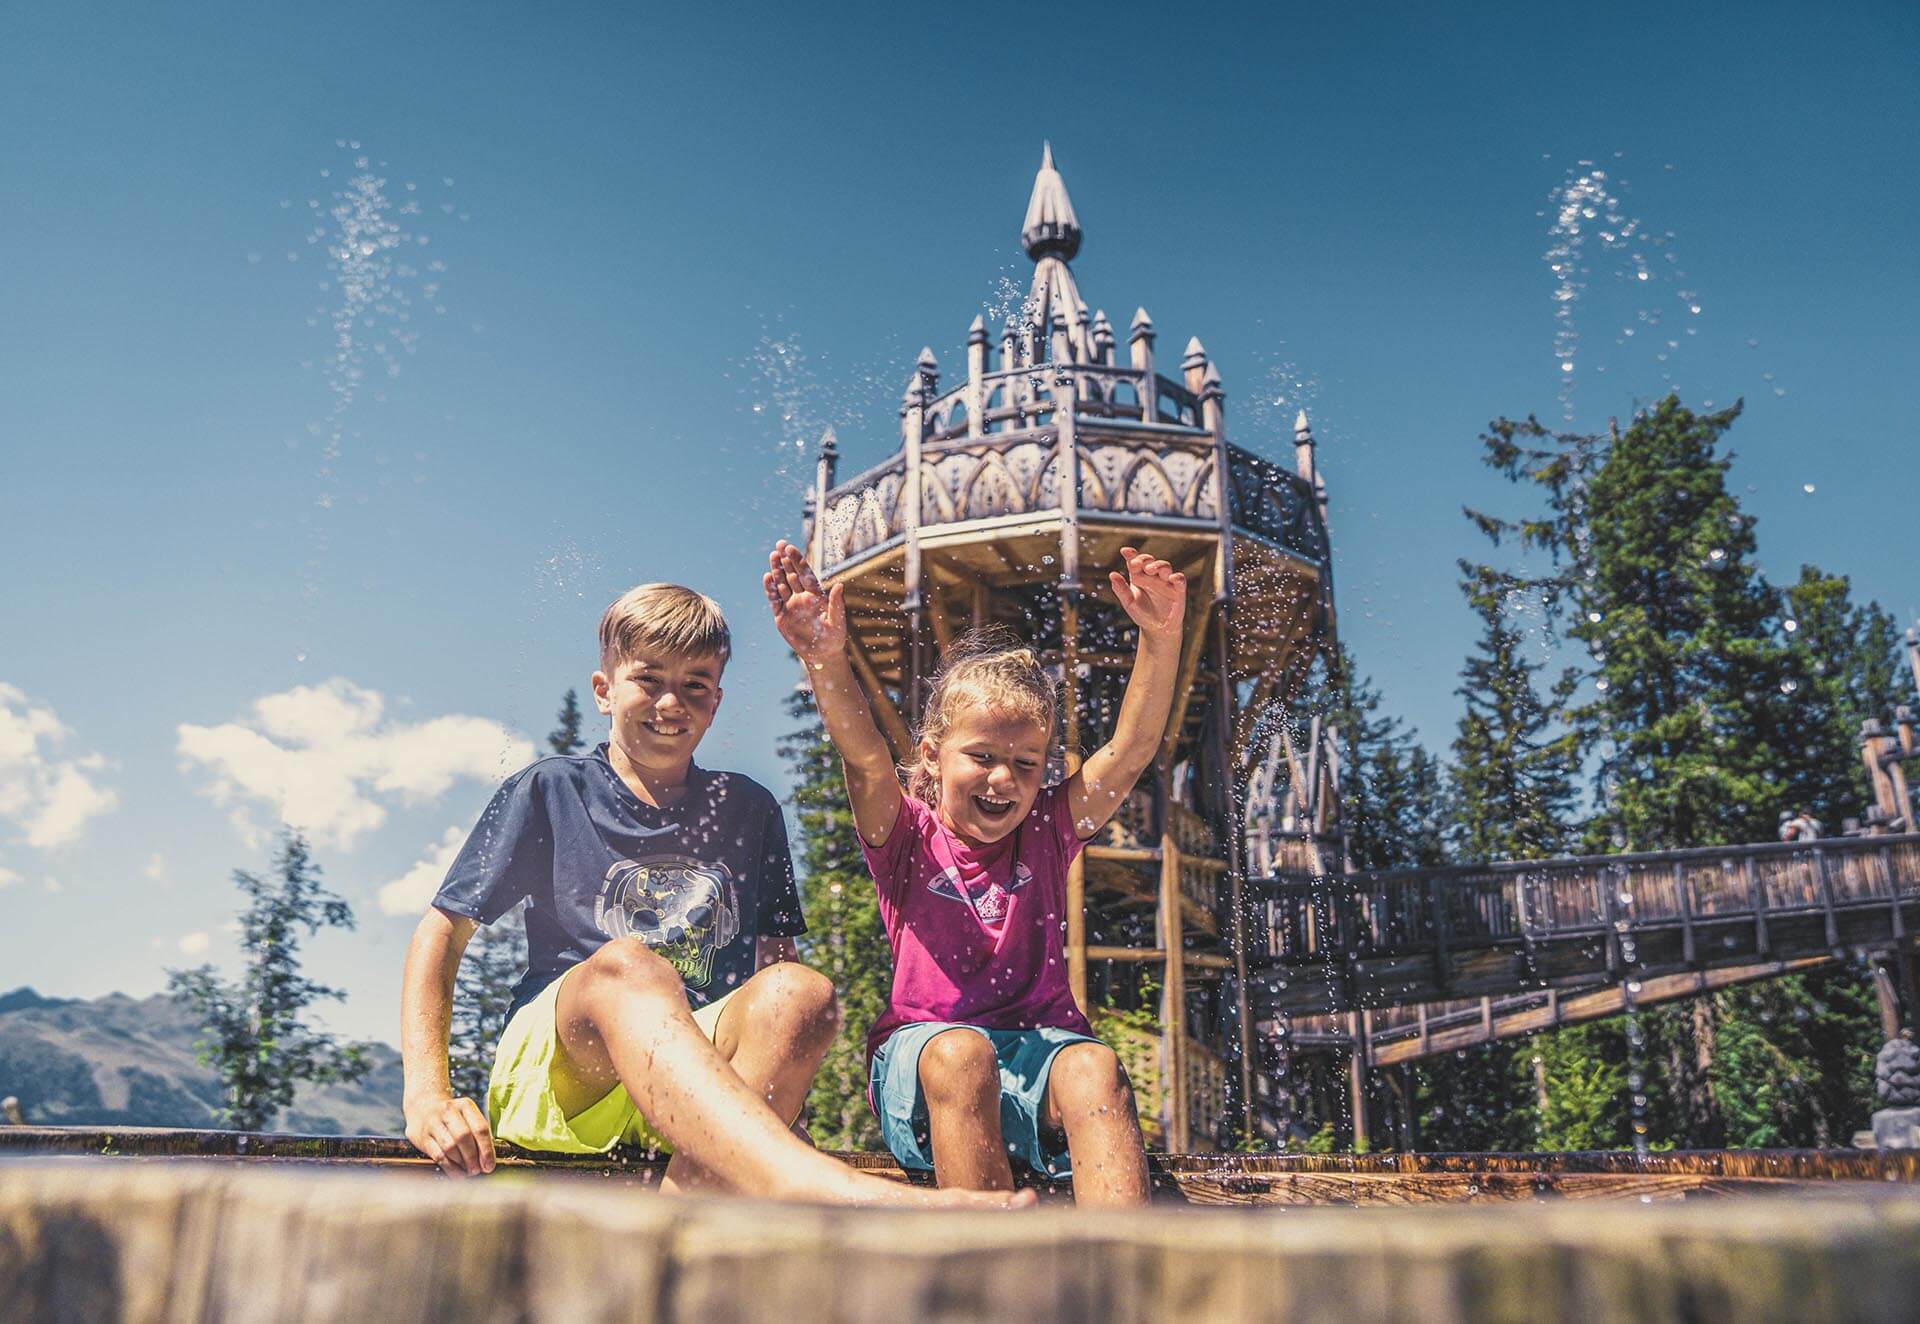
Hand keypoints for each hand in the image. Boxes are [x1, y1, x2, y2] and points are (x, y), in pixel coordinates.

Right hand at [405, 1093, 495, 1176]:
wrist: (422, 1108)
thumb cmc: (452, 1117)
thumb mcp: (466, 1115)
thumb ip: (477, 1133)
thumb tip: (488, 1160)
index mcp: (465, 1105)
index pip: (480, 1128)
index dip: (486, 1149)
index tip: (489, 1165)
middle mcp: (449, 1111)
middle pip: (464, 1137)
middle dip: (473, 1157)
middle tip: (478, 1170)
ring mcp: (433, 1124)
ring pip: (450, 1147)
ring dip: (462, 1163)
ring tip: (469, 1171)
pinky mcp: (423, 1137)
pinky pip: (439, 1156)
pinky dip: (451, 1168)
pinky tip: (458, 1174)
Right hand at [764, 540, 847, 664]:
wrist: (822, 655)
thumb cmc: (834, 637)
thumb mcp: (837, 621)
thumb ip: (836, 603)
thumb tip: (840, 585)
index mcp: (816, 595)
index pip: (805, 574)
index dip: (798, 561)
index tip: (791, 548)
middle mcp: (802, 597)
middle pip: (792, 575)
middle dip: (786, 560)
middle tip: (779, 544)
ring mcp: (791, 605)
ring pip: (782, 584)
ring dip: (777, 570)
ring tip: (772, 555)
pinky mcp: (781, 616)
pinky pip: (774, 600)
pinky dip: (770, 589)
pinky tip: (767, 577)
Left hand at [1109, 547, 1185, 643]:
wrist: (1157, 629)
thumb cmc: (1142, 614)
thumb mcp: (1129, 603)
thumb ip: (1121, 589)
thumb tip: (1112, 575)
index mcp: (1139, 576)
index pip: (1135, 561)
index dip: (1131, 554)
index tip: (1125, 551)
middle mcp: (1153, 576)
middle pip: (1150, 561)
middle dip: (1144, 559)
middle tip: (1136, 564)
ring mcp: (1166, 581)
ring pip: (1165, 566)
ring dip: (1158, 566)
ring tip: (1150, 570)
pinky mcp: (1178, 590)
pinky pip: (1180, 579)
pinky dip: (1177, 577)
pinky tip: (1171, 578)